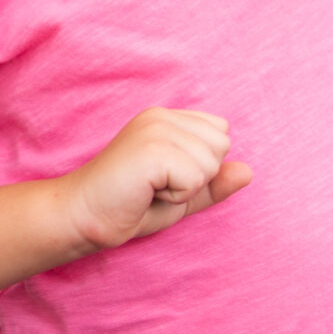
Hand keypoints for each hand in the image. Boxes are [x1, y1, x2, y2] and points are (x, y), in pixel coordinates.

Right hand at [62, 109, 252, 250]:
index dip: (201, 165)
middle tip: (156, 186)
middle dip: (198, 177)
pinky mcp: (152, 148)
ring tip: (150, 189)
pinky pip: (196, 178)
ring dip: (185, 188)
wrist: (82, 218)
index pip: (221, 132)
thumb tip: (250, 171)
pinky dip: (176, 196)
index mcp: (168, 118)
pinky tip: (146, 193)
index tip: (164, 177)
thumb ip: (214, 184)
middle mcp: (162, 116)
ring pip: (211, 163)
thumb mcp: (182, 196)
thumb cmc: (128, 207)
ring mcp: (156, 128)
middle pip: (223, 146)